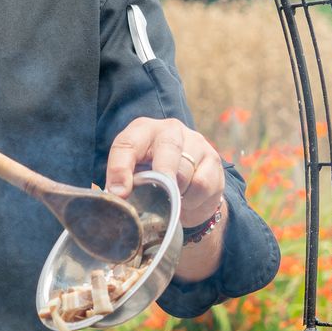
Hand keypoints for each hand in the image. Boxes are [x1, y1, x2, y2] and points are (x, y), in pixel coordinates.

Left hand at [104, 117, 225, 228]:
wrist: (187, 181)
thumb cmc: (151, 175)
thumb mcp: (132, 175)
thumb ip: (121, 181)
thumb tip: (117, 194)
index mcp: (142, 131)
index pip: (127, 144)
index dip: (120, 169)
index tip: (120, 194)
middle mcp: (170, 130)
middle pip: (168, 148)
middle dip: (162, 176)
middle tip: (157, 198)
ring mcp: (196, 142)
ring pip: (186, 172)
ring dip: (177, 195)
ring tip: (172, 200)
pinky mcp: (214, 159)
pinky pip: (202, 185)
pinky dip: (192, 200)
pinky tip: (187, 200)